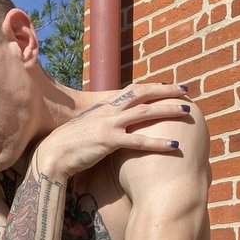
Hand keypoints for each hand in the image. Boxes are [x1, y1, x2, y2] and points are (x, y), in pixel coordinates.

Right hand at [35, 83, 190, 177]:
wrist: (52, 154)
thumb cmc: (70, 145)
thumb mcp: (90, 129)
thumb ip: (105, 125)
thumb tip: (118, 129)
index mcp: (105, 106)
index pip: (133, 91)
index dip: (153, 87)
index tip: (170, 86)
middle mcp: (109, 111)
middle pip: (143, 94)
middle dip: (166, 91)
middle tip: (186, 91)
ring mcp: (109, 124)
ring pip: (145, 113)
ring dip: (168, 111)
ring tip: (187, 112)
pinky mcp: (108, 141)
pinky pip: (139, 141)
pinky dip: (158, 142)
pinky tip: (174, 145)